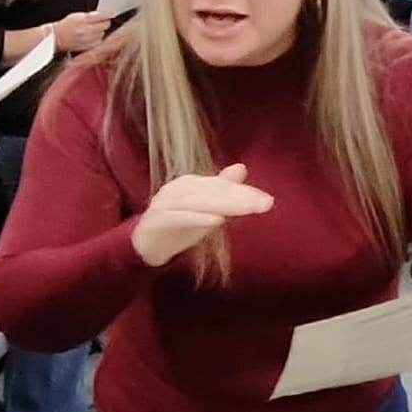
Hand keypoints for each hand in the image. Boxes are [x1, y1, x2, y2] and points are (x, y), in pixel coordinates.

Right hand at [51, 11, 110, 53]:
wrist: (56, 37)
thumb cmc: (65, 26)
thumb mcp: (76, 16)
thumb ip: (89, 15)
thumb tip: (102, 14)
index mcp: (81, 20)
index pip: (100, 16)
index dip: (108, 15)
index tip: (113, 13)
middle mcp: (84, 30)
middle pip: (104, 26)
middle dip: (104, 23)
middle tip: (102, 22)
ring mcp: (86, 39)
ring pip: (102, 34)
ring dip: (100, 32)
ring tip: (92, 30)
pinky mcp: (87, 47)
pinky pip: (98, 42)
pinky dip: (97, 39)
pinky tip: (91, 37)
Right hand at [131, 162, 275, 267]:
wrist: (144, 244)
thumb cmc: (178, 225)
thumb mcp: (204, 209)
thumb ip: (221, 191)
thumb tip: (241, 167)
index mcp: (191, 184)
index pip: (222, 186)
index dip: (245, 192)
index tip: (267, 200)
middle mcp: (178, 189)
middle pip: (214, 191)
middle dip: (242, 197)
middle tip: (266, 204)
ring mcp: (166, 203)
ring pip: (199, 202)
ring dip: (226, 205)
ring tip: (248, 209)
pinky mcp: (158, 220)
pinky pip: (180, 217)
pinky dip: (199, 218)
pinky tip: (218, 221)